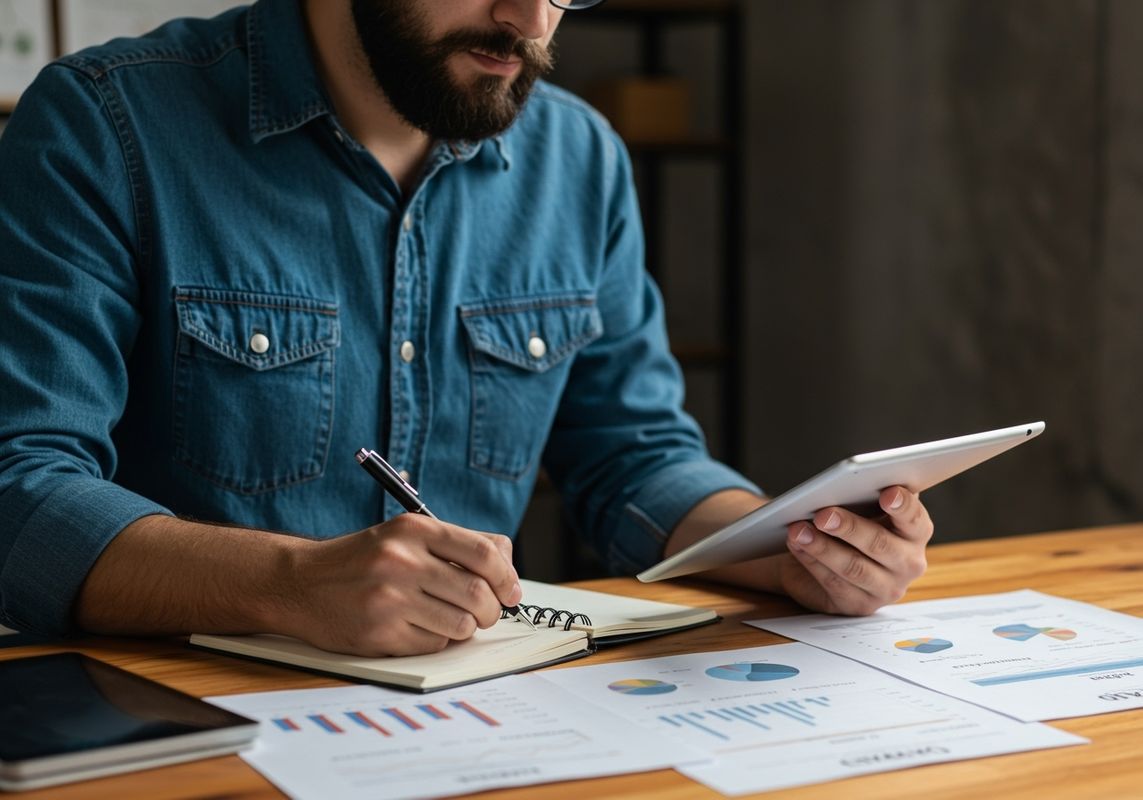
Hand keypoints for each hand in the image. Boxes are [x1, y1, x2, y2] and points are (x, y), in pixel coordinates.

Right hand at [277, 514, 521, 656]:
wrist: (300, 583)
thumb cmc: (363, 561)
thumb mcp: (405, 536)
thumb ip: (457, 545)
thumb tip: (508, 566)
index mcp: (415, 530)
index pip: (485, 553)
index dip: (507, 577)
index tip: (511, 592)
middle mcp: (402, 560)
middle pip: (479, 594)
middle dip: (491, 610)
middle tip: (485, 613)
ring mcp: (389, 599)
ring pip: (461, 624)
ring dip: (463, 627)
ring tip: (446, 618)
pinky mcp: (379, 633)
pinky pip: (434, 644)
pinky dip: (435, 640)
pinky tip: (416, 627)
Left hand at [777, 486, 931, 614]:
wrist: (828, 556)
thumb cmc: (852, 522)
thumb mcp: (865, 505)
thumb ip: (869, 492)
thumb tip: (855, 479)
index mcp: (916, 532)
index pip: (914, 518)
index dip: (902, 506)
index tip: (887, 493)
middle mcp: (909, 563)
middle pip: (880, 544)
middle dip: (849, 528)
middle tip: (822, 514)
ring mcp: (887, 588)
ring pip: (854, 567)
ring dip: (822, 547)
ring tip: (797, 530)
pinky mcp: (860, 605)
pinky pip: (834, 583)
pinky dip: (812, 562)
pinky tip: (796, 545)